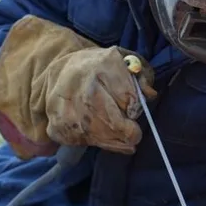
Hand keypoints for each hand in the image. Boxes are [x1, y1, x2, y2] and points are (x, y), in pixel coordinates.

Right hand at [0, 15, 155, 158]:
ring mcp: (66, 104)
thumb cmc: (100, 69)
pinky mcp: (57, 123)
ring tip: (116, 134)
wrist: (61, 71)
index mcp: (104, 63)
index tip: (132, 110)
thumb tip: (148, 94)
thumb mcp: (126, 63)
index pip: (128, 98)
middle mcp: (82, 82)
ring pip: (98, 135)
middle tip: (132, 134)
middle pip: (113, 122)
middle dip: (127, 132)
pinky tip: (95, 132)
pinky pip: (82, 142)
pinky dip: (94, 142)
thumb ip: (142, 75)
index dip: (134, 108)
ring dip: (112, 140)